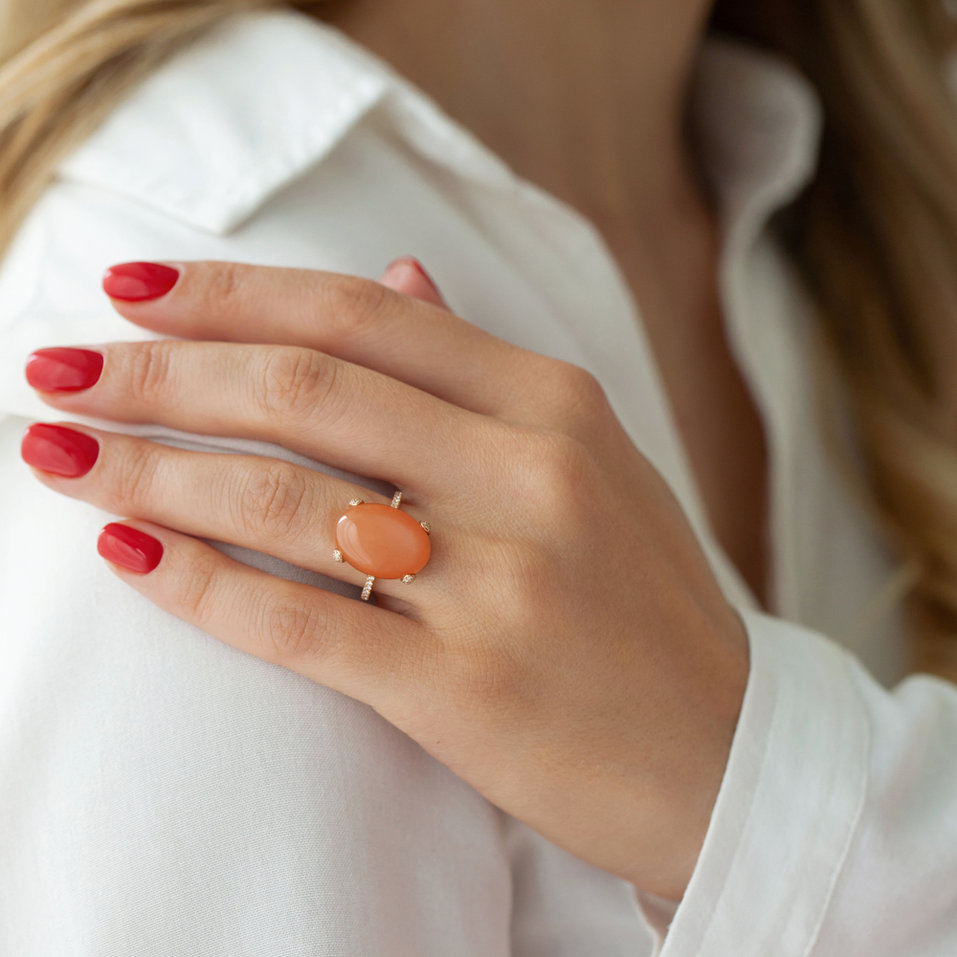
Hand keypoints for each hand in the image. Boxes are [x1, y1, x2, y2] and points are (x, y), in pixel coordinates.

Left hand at [21, 257, 748, 900]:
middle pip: (305, 389)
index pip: (363, 314)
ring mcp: (501, 584)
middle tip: (60, 368)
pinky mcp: (467, 690)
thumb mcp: (590, 458)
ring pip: (283, 499)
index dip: (234, 293)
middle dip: (160, 373)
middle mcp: (529, 476)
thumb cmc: (644, 602)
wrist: (723, 750)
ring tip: (57, 452)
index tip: (133, 290)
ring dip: (149, 469)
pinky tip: (124, 551)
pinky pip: (300, 620)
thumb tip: (398, 271)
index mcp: (555, 405)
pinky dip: (196, 581)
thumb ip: (482, 370)